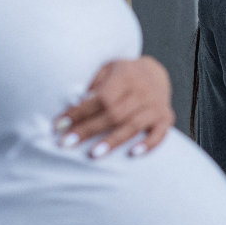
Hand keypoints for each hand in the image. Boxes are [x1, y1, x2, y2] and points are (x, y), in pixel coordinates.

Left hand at [56, 56, 174, 156]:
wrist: (156, 74)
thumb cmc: (122, 75)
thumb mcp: (106, 69)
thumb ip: (92, 84)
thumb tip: (70, 104)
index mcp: (126, 74)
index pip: (100, 97)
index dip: (79, 112)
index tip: (59, 125)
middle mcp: (143, 89)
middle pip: (113, 113)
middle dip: (88, 129)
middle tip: (66, 144)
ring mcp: (156, 104)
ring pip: (132, 125)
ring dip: (112, 141)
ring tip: (93, 154)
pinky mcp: (166, 117)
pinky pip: (160, 134)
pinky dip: (148, 144)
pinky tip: (132, 154)